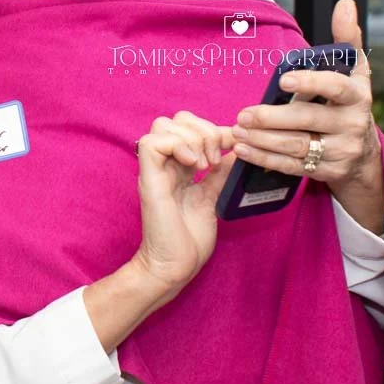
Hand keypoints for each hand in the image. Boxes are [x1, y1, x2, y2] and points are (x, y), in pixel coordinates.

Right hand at [134, 111, 235, 298]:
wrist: (174, 264)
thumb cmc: (189, 238)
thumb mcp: (211, 198)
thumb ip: (219, 174)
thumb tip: (235, 152)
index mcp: (179, 166)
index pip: (189, 126)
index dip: (214, 129)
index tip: (233, 145)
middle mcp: (165, 163)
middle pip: (175, 119)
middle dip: (203, 130)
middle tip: (215, 159)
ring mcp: (155, 169)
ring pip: (163, 125)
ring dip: (192, 139)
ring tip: (204, 165)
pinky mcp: (149, 178)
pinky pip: (152, 143)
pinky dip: (177, 146)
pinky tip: (192, 165)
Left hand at [230, 0, 383, 233]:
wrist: (362, 153)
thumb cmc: (347, 103)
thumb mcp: (353, 72)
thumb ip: (346, 40)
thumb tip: (344, 4)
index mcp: (356, 95)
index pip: (336, 88)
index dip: (311, 83)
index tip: (283, 80)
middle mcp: (351, 123)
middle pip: (307, 119)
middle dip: (272, 118)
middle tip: (243, 114)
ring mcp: (340, 150)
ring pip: (297, 145)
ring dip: (263, 139)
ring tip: (237, 130)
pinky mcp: (325, 171)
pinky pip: (292, 166)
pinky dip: (265, 158)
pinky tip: (243, 150)